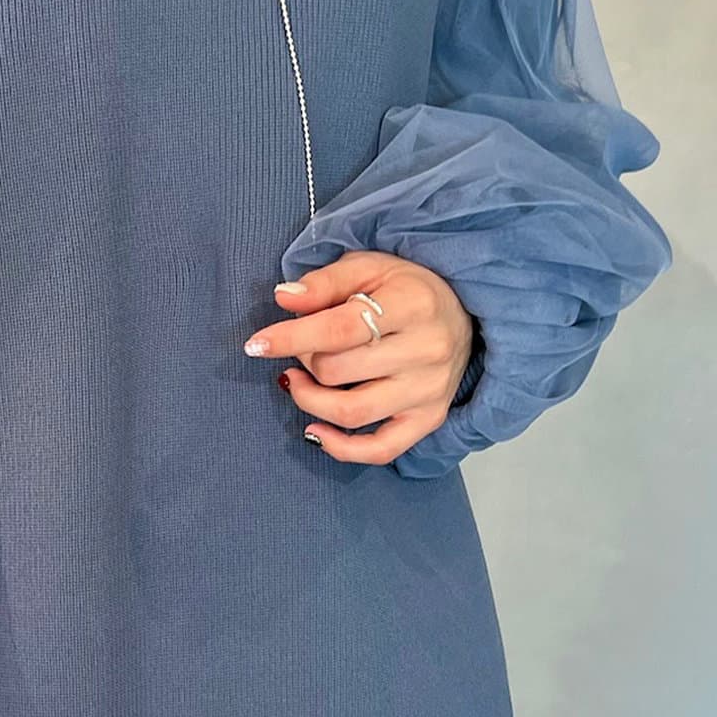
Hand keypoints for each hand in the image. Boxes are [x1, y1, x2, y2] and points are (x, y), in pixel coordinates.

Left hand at [244, 250, 475, 465]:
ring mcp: (430, 390)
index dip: (290, 338)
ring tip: (296, 381)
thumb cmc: (407, 286)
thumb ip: (323, 282)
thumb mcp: (367, 267)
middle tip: (298, 348)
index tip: (255, 345)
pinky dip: (341, 448)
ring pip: (353, 412)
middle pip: (338, 371)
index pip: (340, 330)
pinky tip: (315, 429)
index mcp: (412, 304)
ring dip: (310, 401)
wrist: (461, 310)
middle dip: (303, 360)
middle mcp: (427, 350)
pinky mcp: (429, 419)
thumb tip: (283, 299)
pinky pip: (381, 449)